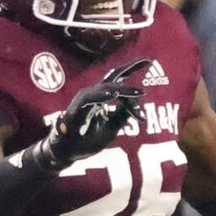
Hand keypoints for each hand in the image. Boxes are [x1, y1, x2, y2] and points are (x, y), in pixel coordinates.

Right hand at [20, 57, 150, 174]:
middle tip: (146, 62)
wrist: (68, 153)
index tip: (147, 61)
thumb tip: (137, 102)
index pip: (116, 80)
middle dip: (128, 69)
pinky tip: (112, 95)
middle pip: (111, 79)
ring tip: (137, 92)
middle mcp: (91, 96)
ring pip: (102, 89)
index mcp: (100, 98)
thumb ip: (123, 114)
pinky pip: (87, 101)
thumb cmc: (87, 139)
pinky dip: (100, 97)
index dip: (130, 69)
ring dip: (120, 89)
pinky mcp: (74, 112)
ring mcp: (82, 102)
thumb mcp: (112, 126)